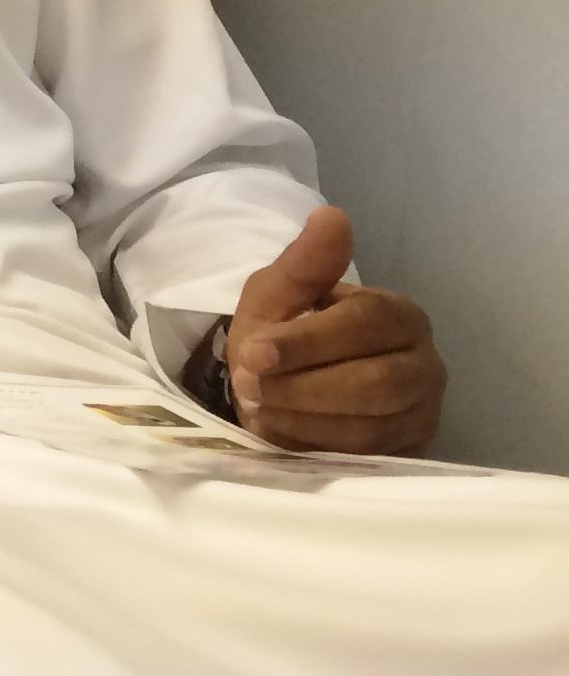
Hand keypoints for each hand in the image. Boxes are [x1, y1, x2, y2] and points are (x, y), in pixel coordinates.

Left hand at [226, 207, 445, 455]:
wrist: (287, 390)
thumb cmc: (286, 335)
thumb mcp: (279, 295)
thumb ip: (304, 263)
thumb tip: (330, 216)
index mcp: (398, 316)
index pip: (367, 325)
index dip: (309, 341)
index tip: (254, 351)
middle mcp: (424, 365)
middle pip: (375, 383)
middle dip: (303, 387)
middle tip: (250, 387)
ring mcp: (421, 414)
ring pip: (371, 426)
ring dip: (304, 419)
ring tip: (259, 408)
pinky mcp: (406, 454)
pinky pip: (364, 459)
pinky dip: (314, 447)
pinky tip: (279, 434)